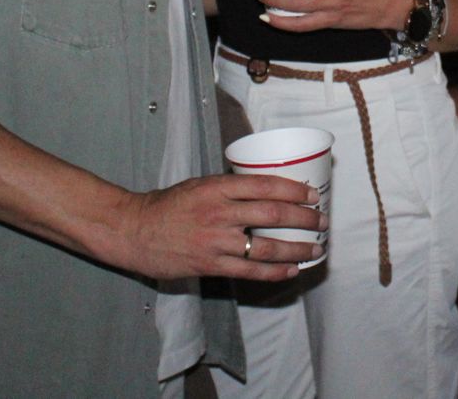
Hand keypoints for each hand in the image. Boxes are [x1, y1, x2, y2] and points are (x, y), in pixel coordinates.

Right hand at [113, 173, 325, 281]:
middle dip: (304, 219)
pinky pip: (250, 271)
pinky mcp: (211, 265)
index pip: (265, 185)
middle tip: (322, 221)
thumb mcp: (199, 185)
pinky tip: (291, 270)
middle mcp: (220, 212)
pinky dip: (275, 272)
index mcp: (218, 187)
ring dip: (297, 249)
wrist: (135, 231)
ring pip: (267, 247)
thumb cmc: (167, 205)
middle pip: (273, 215)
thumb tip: (265, 192)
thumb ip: (229, 189)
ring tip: (315, 249)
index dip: (294, 190)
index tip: (311, 194)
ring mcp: (216, 241)